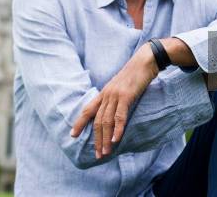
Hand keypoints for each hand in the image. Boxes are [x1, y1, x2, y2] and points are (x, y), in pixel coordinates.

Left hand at [70, 43, 158, 158]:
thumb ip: (115, 98)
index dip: (79, 123)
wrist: (144, 61)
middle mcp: (107, 95)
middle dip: (96, 139)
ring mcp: (115, 96)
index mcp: (104, 93)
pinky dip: (117, 129)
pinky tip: (116, 139)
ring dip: (106, 139)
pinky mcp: (126, 96)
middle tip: (97, 154)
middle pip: (97, 121)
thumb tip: (114, 111)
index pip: (88, 110)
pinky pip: (120, 116)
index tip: (72, 135)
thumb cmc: (135, 75)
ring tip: (105, 152)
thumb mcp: (121, 87)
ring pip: (106, 121)